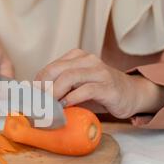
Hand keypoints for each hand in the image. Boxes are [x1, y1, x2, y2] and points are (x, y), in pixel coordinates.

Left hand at [35, 49, 163, 118]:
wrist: (131, 94)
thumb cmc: (99, 92)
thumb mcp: (77, 87)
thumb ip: (59, 88)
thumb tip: (35, 100)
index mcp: (77, 57)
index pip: (50, 68)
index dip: (38, 84)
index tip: (32, 99)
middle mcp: (88, 60)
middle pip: (56, 69)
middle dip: (43, 88)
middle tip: (37, 103)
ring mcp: (99, 72)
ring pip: (69, 77)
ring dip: (55, 93)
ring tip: (49, 106)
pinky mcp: (108, 86)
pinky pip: (86, 90)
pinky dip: (72, 99)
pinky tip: (66, 106)